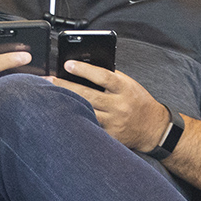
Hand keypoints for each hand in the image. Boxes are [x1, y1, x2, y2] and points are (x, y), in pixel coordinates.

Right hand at [0, 48, 31, 142]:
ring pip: (2, 101)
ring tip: (40, 95)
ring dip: (21, 98)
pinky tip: (24, 112)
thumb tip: (3, 50)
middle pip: (2, 83)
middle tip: (47, 80)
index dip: (9, 58)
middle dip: (25, 81)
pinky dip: (10, 111)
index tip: (27, 55)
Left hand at [52, 62, 168, 151]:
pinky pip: (89, 126)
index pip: (103, 76)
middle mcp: (119, 106)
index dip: (84, 70)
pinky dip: (75, 120)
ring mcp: (113, 123)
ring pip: (85, 112)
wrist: (153, 128)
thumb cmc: (137, 101)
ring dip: (65, 104)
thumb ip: (110, 77)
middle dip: (65, 86)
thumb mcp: (129, 85)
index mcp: (125, 89)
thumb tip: (84, 68)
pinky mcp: (109, 136)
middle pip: (88, 95)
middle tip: (48, 80)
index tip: (67, 64)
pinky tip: (60, 116)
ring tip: (48, 97)